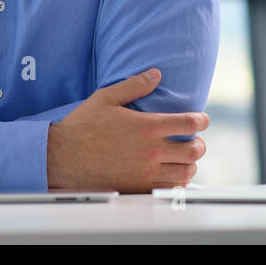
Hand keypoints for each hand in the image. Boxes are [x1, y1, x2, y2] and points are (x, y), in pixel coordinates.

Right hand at [46, 68, 208, 192]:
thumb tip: (156, 74)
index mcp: (147, 127)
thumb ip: (134, 85)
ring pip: (185, 172)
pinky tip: (173, 177)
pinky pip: (169, 190)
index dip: (202, 120)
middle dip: (200, 144)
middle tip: (196, 141)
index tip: (202, 119)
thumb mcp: (106, 98)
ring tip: (187, 160)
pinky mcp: (138, 188)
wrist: (63, 156)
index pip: (188, 123)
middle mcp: (151, 151)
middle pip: (193, 150)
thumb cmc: (82, 126)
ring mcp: (146, 172)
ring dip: (191, 165)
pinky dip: (177, 183)